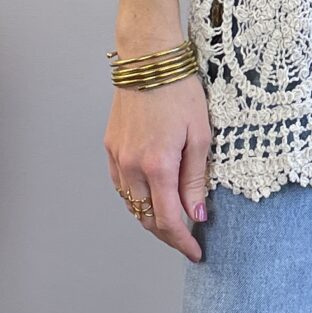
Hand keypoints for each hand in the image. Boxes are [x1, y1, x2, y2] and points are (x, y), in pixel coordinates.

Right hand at [106, 76, 211, 262]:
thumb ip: (196, 180)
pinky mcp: (110, 147)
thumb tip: (197, 214)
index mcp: (157, 165)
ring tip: (173, 220)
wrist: (148, 60)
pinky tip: (153, 196)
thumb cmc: (180, 92)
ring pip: (131, 204)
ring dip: (151, 218)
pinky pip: (122, 186)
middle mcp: (131, 166)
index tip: (196, 252)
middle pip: (146, 218)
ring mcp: (117, 157)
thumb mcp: (200, 136)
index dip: (182, 242)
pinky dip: (137, 198)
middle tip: (187, 240)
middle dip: (167, 235)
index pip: (168, 220)